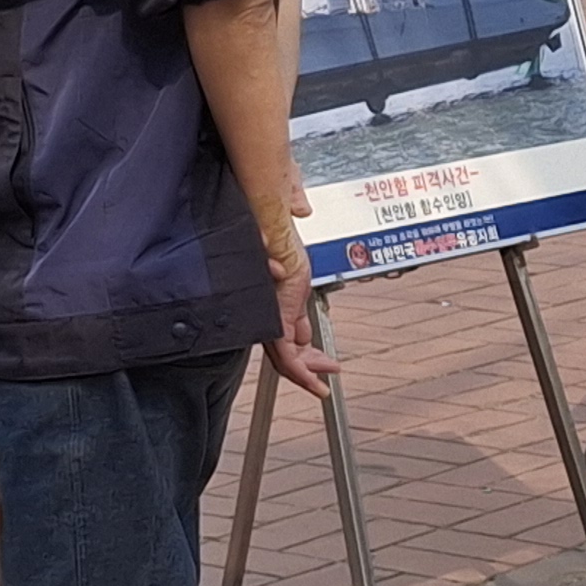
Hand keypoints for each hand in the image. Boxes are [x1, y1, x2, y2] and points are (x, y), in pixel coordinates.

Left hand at [257, 187, 332, 396]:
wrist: (262, 197)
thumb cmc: (269, 196)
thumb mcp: (287, 205)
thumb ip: (294, 205)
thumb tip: (300, 209)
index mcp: (273, 282)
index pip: (284, 321)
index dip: (301, 340)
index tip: (313, 348)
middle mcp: (269, 297)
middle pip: (284, 343)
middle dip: (307, 365)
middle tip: (323, 378)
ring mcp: (270, 305)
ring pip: (283, 353)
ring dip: (304, 374)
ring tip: (320, 389)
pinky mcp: (274, 310)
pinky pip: (284, 350)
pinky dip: (300, 369)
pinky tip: (315, 379)